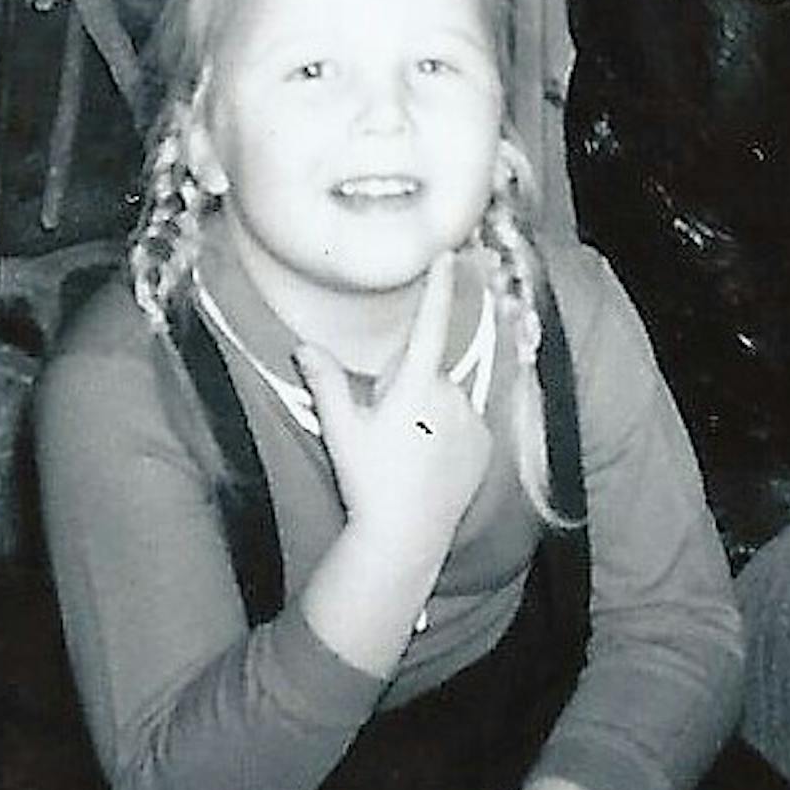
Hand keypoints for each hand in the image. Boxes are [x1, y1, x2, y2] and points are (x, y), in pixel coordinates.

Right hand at [299, 255, 490, 558]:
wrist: (405, 536)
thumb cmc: (368, 481)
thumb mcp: (341, 431)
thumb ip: (325, 382)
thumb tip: (303, 346)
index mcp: (415, 385)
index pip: (429, 324)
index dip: (439, 286)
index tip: (448, 253)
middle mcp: (450, 395)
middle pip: (425, 373)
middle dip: (407, 388)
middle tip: (386, 431)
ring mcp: (472, 420)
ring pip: (445, 400)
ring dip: (429, 413)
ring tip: (407, 454)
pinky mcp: (486, 445)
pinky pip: (464, 424)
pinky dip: (449, 434)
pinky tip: (430, 464)